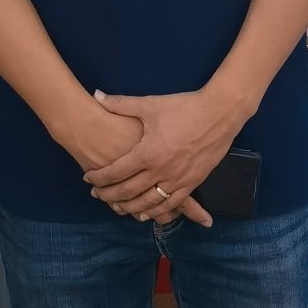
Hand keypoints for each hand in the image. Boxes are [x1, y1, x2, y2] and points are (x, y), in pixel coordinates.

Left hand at [84, 89, 238, 226]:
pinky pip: (171, 204)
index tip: (88, 178)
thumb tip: (96, 94)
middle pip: (127, 191)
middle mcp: (161, 171)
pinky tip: (147, 213)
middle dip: (108, 195)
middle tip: (97, 195)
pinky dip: (156, 211)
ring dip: (130, 208)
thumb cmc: (185, 107)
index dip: (98, 177)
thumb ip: (121, 104)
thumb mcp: (151, 105)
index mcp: (147, 153)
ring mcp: (178, 179)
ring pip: (148, 203)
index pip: (115, 172)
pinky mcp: (193, 182)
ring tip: (117, 207)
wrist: (220, 112)